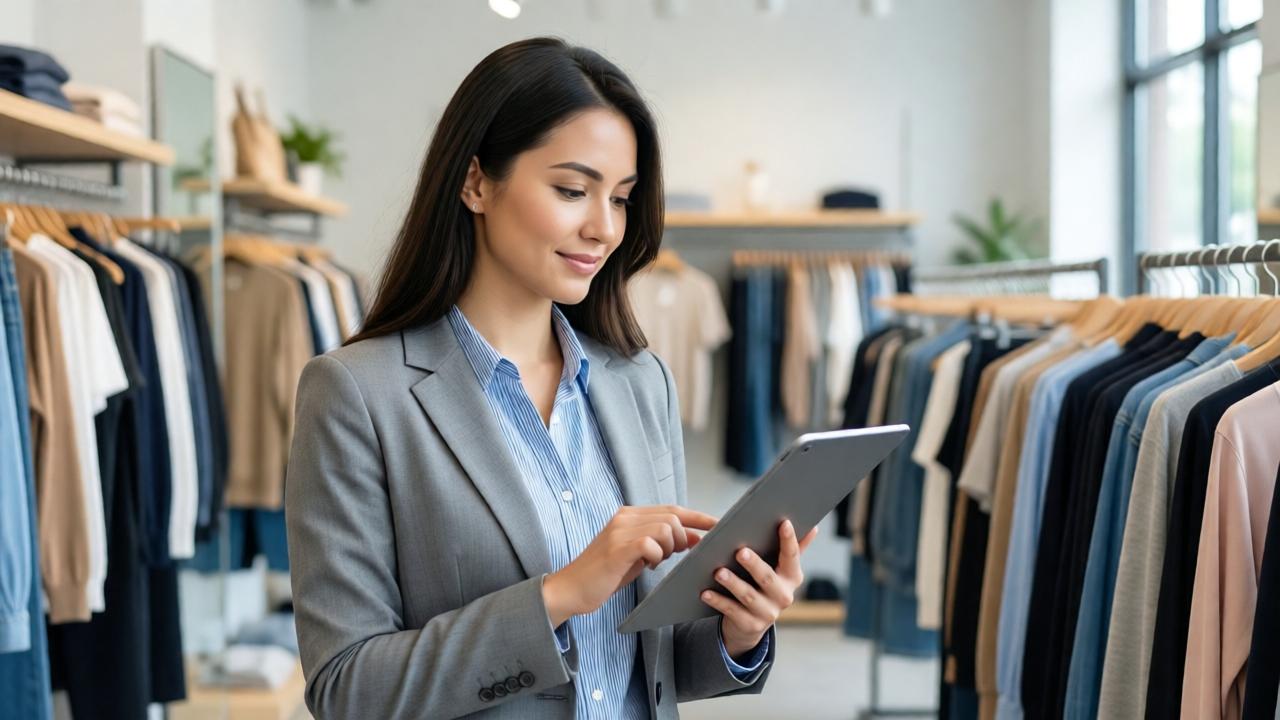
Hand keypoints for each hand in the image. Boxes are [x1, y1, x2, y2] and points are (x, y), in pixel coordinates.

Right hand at [542, 505, 718, 625]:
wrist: (571, 589)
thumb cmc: (605, 574)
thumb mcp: (638, 556)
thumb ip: (662, 544)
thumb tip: (695, 537)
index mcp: (629, 515)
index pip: (673, 509)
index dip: (698, 517)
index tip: (719, 525)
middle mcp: (625, 517)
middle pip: (673, 516)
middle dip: (684, 538)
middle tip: (676, 555)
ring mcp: (619, 530)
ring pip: (666, 528)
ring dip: (670, 548)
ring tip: (656, 562)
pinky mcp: (617, 547)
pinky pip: (651, 544)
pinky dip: (656, 556)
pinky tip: (646, 566)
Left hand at [701, 519, 817, 658]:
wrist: (752, 623)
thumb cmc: (765, 585)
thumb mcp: (780, 570)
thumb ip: (794, 549)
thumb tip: (813, 527)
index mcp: (792, 578)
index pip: (792, 556)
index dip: (789, 540)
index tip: (783, 523)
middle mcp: (783, 596)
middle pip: (767, 578)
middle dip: (754, 565)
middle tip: (740, 551)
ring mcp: (768, 613)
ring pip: (748, 596)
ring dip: (733, 583)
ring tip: (718, 572)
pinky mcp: (750, 625)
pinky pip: (731, 611)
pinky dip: (718, 601)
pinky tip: (705, 592)